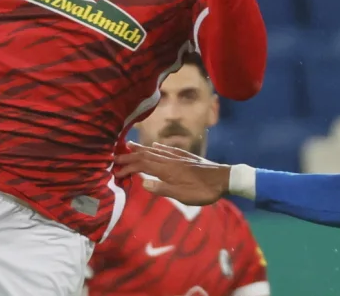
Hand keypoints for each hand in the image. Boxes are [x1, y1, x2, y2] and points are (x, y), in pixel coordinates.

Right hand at [114, 142, 230, 205]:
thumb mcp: (182, 195)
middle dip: (130, 155)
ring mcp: (179, 157)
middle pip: (146, 155)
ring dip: (141, 149)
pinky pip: (168, 149)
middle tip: (115, 154)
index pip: (142, 165)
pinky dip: (158, 147)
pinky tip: (155, 145)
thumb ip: (162, 189)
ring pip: (156, 150)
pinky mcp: (187, 157)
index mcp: (167, 169)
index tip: (114, 169)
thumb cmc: (203, 190)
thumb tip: (143, 182)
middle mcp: (170, 160)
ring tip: (129, 146)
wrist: (225, 179)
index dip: (128, 166)